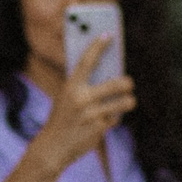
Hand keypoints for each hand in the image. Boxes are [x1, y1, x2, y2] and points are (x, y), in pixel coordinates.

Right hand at [34, 39, 135, 169]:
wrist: (53, 147)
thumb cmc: (63, 117)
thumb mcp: (66, 97)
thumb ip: (83, 85)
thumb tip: (109, 70)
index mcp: (71, 87)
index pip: (87, 61)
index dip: (98, 46)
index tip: (109, 34)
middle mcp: (81, 99)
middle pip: (117, 83)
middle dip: (127, 83)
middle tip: (128, 84)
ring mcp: (92, 114)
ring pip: (125, 102)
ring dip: (128, 102)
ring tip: (126, 101)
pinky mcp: (100, 129)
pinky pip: (117, 118)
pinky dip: (114, 118)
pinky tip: (105, 121)